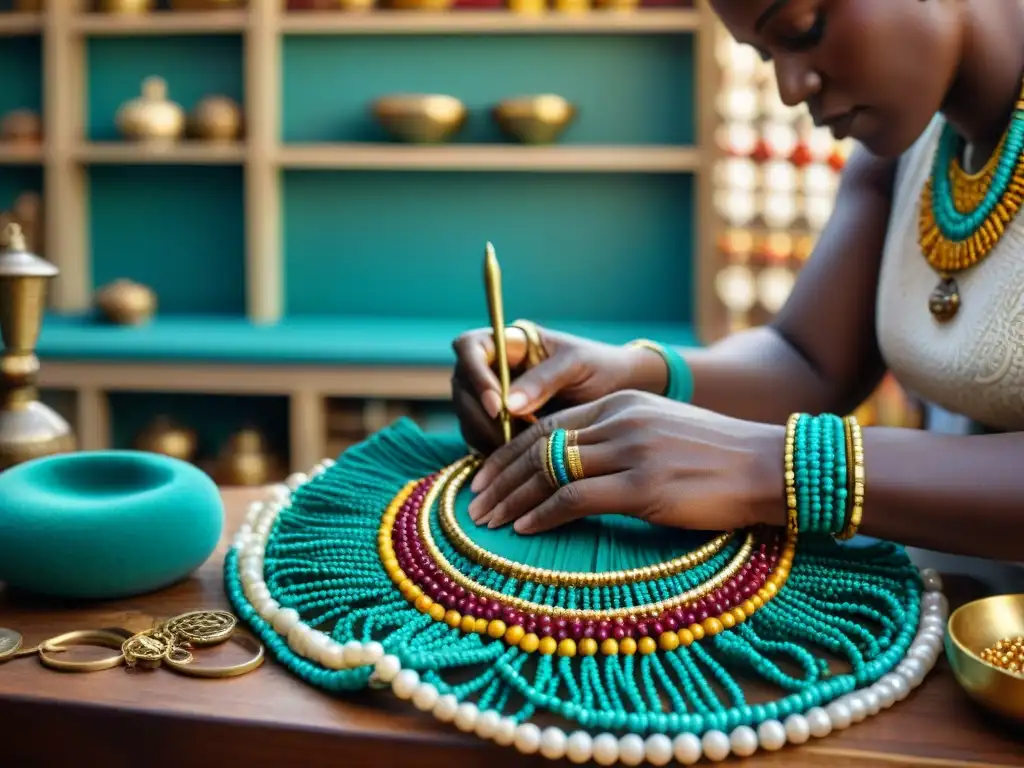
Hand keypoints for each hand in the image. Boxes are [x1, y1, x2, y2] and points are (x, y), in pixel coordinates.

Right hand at [451, 325, 666, 453]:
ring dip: (485, 435)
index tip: (498, 405)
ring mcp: (491, 395)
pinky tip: (519, 459)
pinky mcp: (497, 422)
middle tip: (511, 438)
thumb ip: (544, 380)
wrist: (619, 392)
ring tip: (521, 450)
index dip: (475, 374)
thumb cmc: (600, 368)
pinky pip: (479, 436)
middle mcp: (493, 366)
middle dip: (481, 414)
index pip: (469, 347)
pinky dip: (493, 450)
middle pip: (461, 385)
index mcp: (510, 342)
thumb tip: (507, 405)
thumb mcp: (577, 366)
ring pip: (467, 414)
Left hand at [466, 390, 785, 534]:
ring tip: (485, 520)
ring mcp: (632, 451)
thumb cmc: (715, 458)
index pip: (546, 426)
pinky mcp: (644, 486)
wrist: (769, 466)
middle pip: (538, 445)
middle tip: (471, 502)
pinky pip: (575, 498)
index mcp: (620, 403)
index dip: (507, 453)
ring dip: (510, 498)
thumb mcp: (658, 432)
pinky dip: (543, 514)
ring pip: (549, 470)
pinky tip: (524, 528)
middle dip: (497, 476)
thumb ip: (615, 439)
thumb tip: (570, 468)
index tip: (483, 478)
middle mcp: (620, 420)